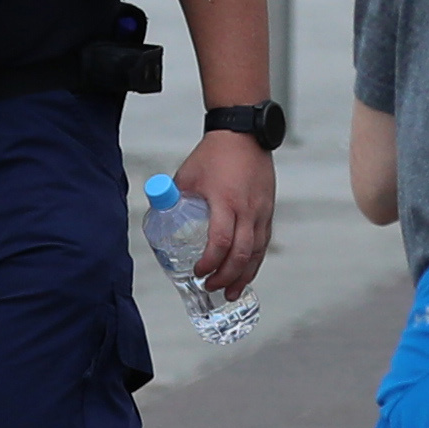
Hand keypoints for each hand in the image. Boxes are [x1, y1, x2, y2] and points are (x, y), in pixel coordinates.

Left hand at [173, 131, 277, 300]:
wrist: (244, 135)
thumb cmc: (213, 155)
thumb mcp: (187, 176)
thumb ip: (174, 199)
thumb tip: (160, 218)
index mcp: (225, 201)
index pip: (220, 241)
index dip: (209, 262)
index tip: (198, 271)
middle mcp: (247, 209)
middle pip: (241, 254)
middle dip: (226, 276)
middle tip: (211, 287)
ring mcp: (261, 211)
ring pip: (257, 252)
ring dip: (244, 275)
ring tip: (231, 292)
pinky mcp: (268, 211)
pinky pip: (263, 242)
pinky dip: (254, 261)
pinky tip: (245, 272)